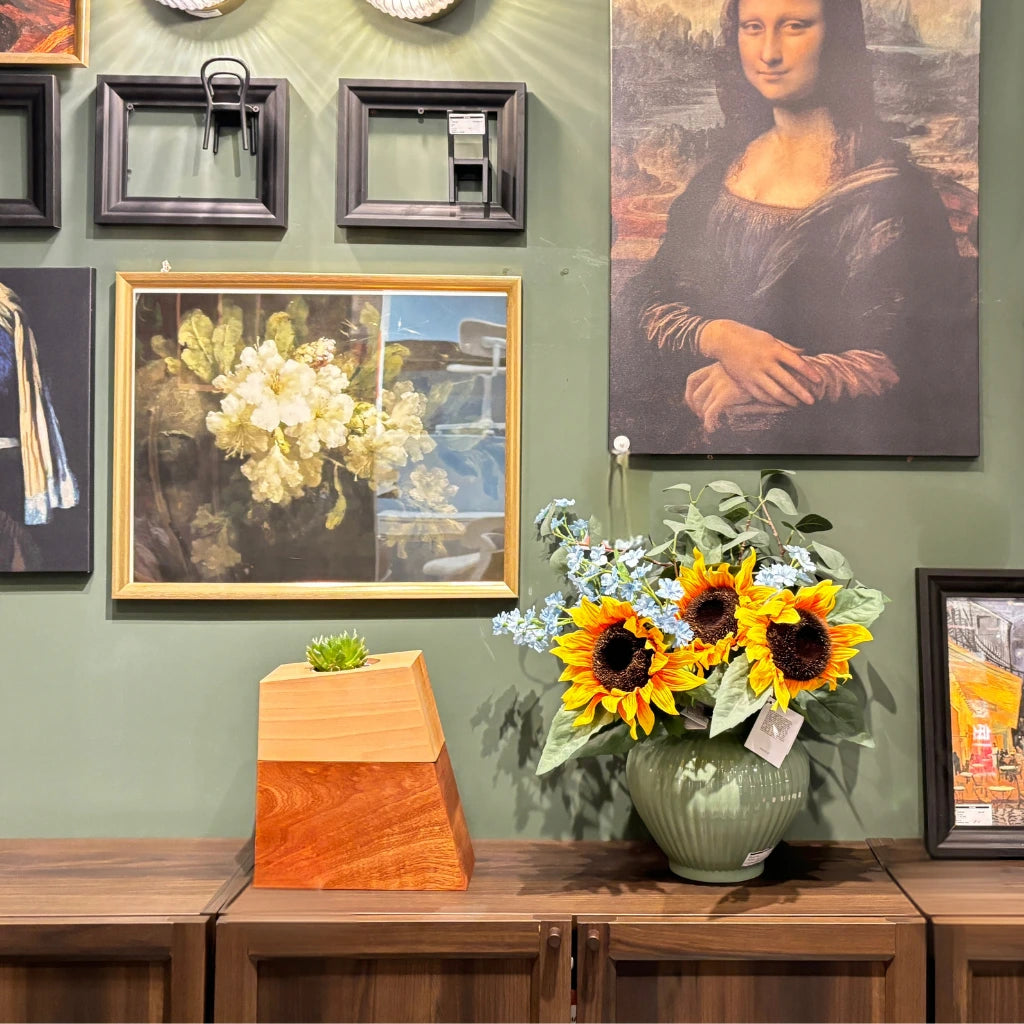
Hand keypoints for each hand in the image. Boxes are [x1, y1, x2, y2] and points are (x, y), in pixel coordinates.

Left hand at [685, 363, 786, 432]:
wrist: (779, 371)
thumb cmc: (764, 373)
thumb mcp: (744, 375)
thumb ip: (730, 383)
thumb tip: (720, 398)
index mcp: (718, 366)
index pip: (692, 379)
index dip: (688, 395)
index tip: (693, 405)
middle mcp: (716, 372)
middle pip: (694, 394)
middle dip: (695, 409)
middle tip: (702, 418)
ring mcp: (721, 383)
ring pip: (702, 405)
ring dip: (704, 418)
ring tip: (711, 426)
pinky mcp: (727, 394)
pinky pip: (710, 412)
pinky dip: (709, 422)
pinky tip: (713, 429)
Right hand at [699, 319, 819, 406]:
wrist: (724, 340)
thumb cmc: (750, 337)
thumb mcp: (770, 338)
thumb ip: (787, 347)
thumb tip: (803, 352)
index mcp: (774, 349)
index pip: (797, 363)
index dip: (809, 373)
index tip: (819, 381)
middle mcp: (765, 362)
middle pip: (788, 381)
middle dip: (801, 393)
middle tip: (811, 401)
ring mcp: (754, 373)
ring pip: (775, 392)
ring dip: (788, 400)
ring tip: (796, 404)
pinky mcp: (745, 381)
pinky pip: (761, 395)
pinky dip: (772, 401)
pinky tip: (780, 403)